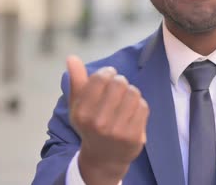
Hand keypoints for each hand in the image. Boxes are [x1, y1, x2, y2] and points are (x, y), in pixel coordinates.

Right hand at [67, 56, 148, 184]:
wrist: (104, 157)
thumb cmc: (91, 125)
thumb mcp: (78, 105)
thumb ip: (76, 81)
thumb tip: (72, 57)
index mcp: (82, 112)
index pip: (101, 77)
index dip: (108, 73)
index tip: (108, 77)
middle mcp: (98, 122)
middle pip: (120, 83)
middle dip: (120, 82)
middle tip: (117, 90)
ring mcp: (117, 131)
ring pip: (134, 93)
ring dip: (131, 93)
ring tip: (124, 102)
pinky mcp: (133, 136)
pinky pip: (143, 106)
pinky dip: (139, 106)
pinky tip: (132, 113)